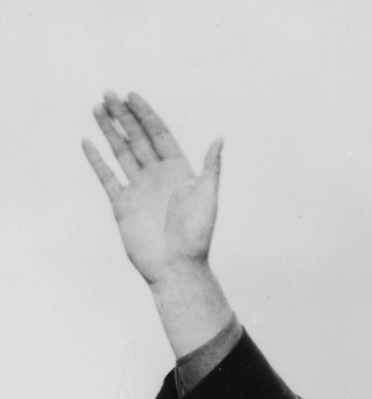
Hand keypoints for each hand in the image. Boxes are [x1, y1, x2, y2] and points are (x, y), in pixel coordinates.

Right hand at [82, 92, 221, 286]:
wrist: (177, 267)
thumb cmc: (197, 236)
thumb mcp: (208, 198)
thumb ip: (211, 167)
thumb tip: (219, 138)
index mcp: (179, 173)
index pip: (160, 136)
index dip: (146, 115)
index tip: (131, 95)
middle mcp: (158, 178)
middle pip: (138, 139)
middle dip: (123, 116)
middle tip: (108, 94)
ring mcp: (139, 190)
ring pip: (121, 153)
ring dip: (109, 131)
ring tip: (97, 108)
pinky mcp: (122, 205)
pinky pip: (107, 178)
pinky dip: (97, 161)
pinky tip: (87, 143)